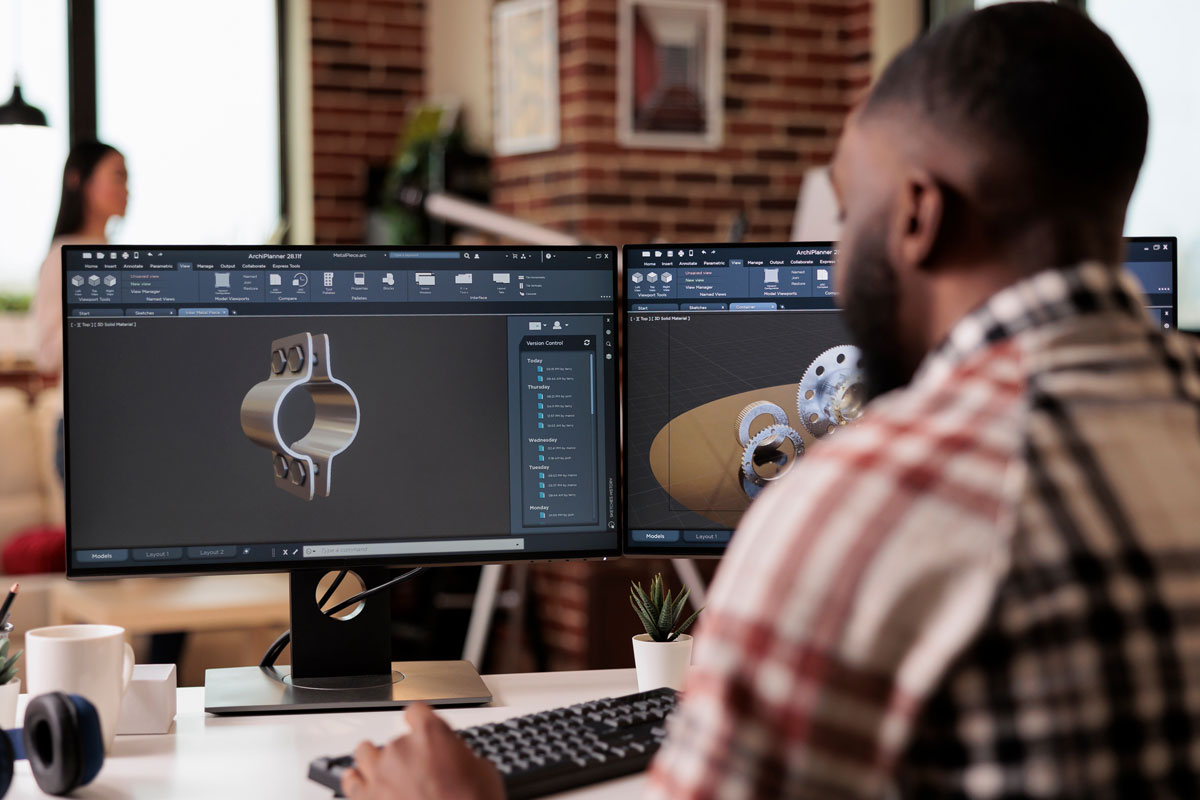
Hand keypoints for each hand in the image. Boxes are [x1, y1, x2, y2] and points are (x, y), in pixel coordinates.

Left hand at [342, 703, 504, 799]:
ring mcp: (381, 774)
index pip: (416, 711)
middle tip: (419, 772)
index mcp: (432, 735)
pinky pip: (351, 781)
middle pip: (394, 739)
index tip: (419, 727)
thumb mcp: (484, 773)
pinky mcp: (366, 799)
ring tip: (386, 772)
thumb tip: (455, 761)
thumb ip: (461, 757)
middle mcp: (402, 749)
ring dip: (376, 761)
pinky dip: (357, 781)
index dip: (419, 721)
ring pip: (366, 753)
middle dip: (406, 754)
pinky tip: (363, 783)